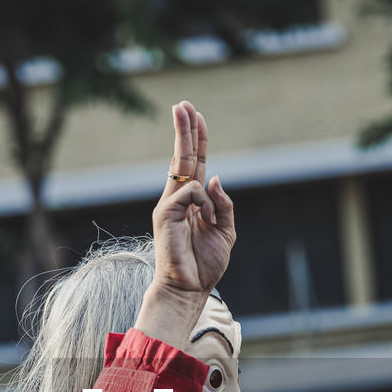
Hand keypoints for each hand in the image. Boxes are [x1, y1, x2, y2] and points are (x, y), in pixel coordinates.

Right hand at [151, 100, 234, 295]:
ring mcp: (169, 203)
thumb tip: (215, 178)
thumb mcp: (226, 231)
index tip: (195, 116)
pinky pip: (190, 191)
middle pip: (182, 155)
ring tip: (209, 221)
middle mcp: (179, 198)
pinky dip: (202, 202)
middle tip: (182, 103)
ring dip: (204, 187)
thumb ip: (224, 204)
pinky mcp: (164, 211)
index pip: (194, 163)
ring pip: (183, 167)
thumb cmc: (205, 264)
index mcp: (194, 202)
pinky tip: (203, 220)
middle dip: (184, 128)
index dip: (196, 139)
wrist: (188, 288)